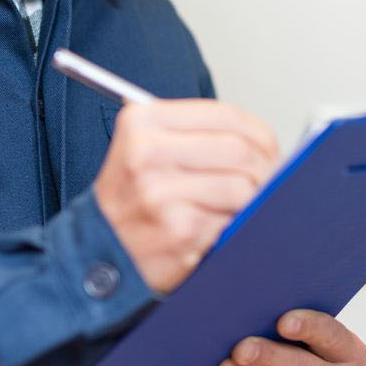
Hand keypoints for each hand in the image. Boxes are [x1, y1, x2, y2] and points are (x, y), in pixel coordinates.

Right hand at [92, 99, 279, 292]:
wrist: (96, 249)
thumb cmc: (130, 199)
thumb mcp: (144, 146)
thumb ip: (194, 133)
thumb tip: (262, 141)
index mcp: (142, 122)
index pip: (224, 115)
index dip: (258, 133)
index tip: (267, 148)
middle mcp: (147, 153)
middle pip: (240, 150)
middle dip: (265, 168)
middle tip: (268, 180)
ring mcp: (162, 194)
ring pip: (243, 188)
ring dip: (252, 201)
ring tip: (240, 206)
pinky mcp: (178, 231)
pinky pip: (232, 222)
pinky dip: (233, 227)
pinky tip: (217, 228)